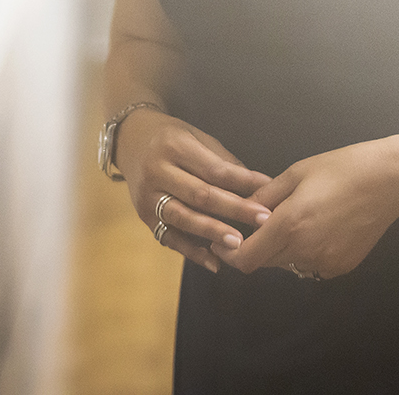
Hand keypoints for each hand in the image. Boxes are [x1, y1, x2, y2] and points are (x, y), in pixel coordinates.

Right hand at [117, 109, 273, 274]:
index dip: (243, 183)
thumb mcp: (196, 137)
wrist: (130, 140)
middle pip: (200, 195)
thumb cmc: (171, 137)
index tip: (268, 193)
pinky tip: (213, 261)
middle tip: (263, 220)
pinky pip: (169, 237)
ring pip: (183, 218)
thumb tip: (257, 186)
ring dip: (212, 232)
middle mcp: (157, 171)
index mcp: (175, 146)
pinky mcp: (143, 216)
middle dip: (234, 209)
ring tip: (239, 243)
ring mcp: (148, 196)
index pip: (214, 169)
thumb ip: (223, 161)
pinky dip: (191, 252)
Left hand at [212, 141, 398, 280]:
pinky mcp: (342, 267)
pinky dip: (304, 254)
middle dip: (254, 248)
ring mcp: (326, 262)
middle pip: (265, 263)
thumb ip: (263, 196)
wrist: (388, 180)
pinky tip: (316, 229)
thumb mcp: (294, 174)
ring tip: (293, 222)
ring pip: (288, 265)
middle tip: (255, 227)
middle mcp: (305, 250)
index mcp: (289, 225)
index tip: (221, 243)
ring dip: (281, 251)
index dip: (228, 254)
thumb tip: (241, 209)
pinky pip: (311, 266)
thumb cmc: (340, 169)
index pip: (246, 259)